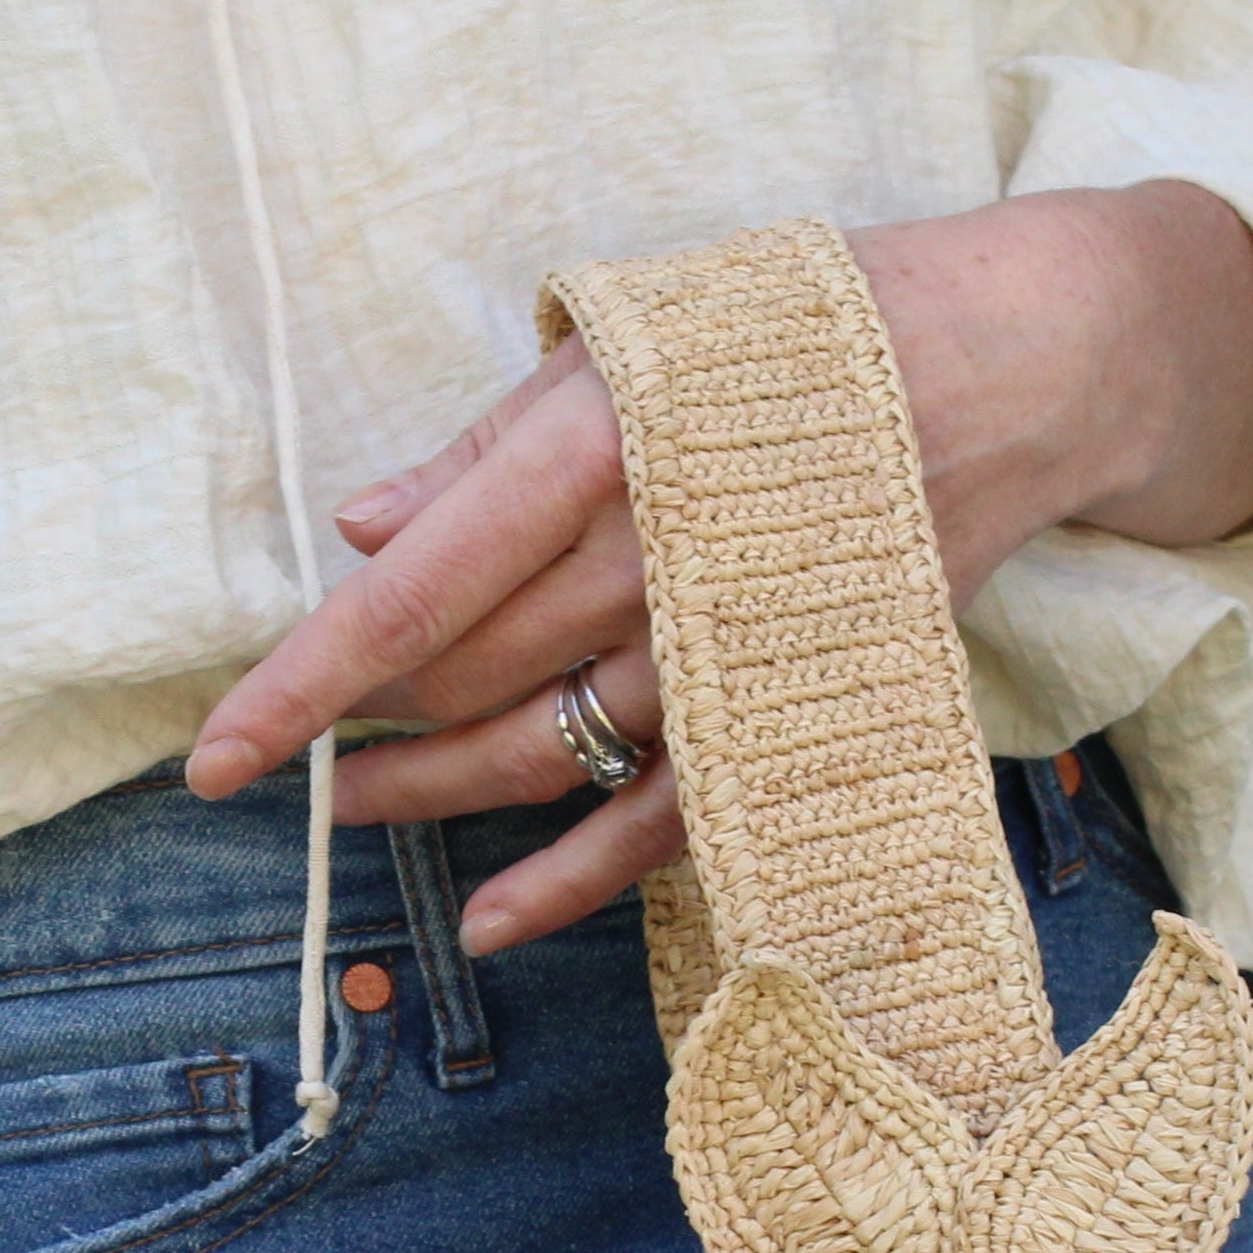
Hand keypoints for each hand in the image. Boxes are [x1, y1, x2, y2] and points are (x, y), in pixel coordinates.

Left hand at [186, 184, 1252, 954]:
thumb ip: (499, 443)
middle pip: (476, 676)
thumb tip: (363, 523)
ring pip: (554, 751)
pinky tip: (491, 918)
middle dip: (362, 732)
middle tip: (279, 768)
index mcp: (612, 437)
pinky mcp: (800, 698)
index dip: (310, 675)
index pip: (427, 580)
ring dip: (440, 797)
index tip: (220, 751)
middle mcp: (667, 550)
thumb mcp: (641, 337)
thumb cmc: (809, 333)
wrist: (1031, 358)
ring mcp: (740, 640)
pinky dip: (575, 879)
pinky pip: (669, 819)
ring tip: (356, 814)